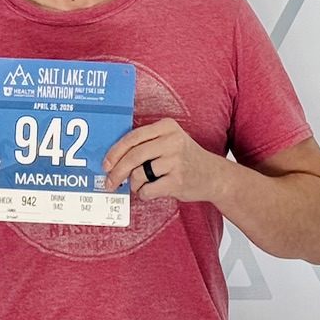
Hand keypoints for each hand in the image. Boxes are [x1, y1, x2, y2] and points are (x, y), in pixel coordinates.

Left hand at [100, 118, 227, 203]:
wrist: (213, 176)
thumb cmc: (185, 158)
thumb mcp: (169, 140)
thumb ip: (146, 143)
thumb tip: (112, 158)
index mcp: (166, 126)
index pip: (132, 137)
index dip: (115, 152)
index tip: (105, 164)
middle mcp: (171, 140)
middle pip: (133, 156)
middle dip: (117, 172)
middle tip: (109, 182)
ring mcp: (175, 160)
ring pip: (138, 174)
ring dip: (134, 184)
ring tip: (142, 184)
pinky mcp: (178, 180)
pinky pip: (148, 190)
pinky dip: (144, 193)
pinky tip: (152, 190)